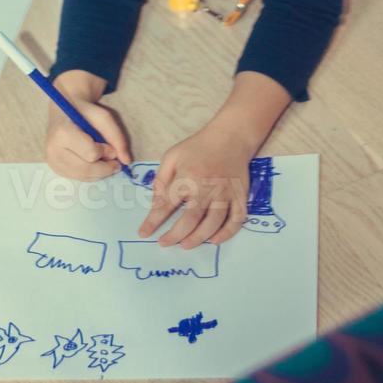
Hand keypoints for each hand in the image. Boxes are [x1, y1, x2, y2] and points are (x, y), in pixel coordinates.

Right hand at [45, 72, 131, 180]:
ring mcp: (52, 161)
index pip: (91, 154)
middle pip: (86, 169)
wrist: (64, 111)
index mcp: (63, 132)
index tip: (109, 145)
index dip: (106, 151)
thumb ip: (117, 138)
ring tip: (104, 159)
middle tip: (114, 160)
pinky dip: (91, 174)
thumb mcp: (104, 117)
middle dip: (105, 167)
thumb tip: (127, 161)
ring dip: (99, 172)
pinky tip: (93, 162)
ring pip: (83, 177)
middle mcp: (53, 149)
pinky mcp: (54, 168)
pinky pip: (78, 178)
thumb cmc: (84, 112)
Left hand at [138, 120, 254, 248]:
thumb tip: (155, 201)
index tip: (143, 233)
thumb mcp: (173, 155)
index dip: (153, 220)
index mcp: (187, 176)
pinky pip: (236, 219)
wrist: (230, 137)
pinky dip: (226, 233)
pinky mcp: (239, 196)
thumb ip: (162, 178)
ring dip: (198, 238)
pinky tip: (214, 240)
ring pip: (213, 223)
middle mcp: (207, 187)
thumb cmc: (198, 147)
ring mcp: (225, 193)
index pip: (167, 203)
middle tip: (164, 243)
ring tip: (185, 245)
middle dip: (175, 235)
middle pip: (191, 218)